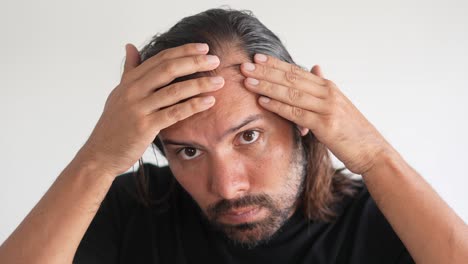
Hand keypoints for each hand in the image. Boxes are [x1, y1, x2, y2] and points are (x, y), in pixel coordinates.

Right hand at [76, 43, 224, 175]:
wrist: (100, 154)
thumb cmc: (114, 125)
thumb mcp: (119, 94)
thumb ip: (129, 71)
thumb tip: (131, 46)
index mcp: (129, 81)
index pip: (160, 59)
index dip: (184, 51)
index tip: (204, 48)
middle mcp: (133, 91)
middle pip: (169, 69)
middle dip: (195, 62)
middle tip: (216, 60)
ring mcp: (138, 108)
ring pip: (174, 90)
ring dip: (200, 84)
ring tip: (219, 81)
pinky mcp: (145, 126)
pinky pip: (174, 113)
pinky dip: (193, 105)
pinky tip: (209, 101)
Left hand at [240, 54, 389, 174]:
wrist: (373, 151)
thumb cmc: (352, 130)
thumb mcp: (338, 104)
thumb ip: (322, 87)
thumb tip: (315, 67)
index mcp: (328, 87)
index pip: (297, 71)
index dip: (276, 64)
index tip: (257, 58)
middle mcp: (328, 93)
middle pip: (291, 78)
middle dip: (266, 71)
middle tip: (245, 65)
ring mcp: (327, 108)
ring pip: (291, 93)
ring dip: (267, 86)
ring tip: (248, 81)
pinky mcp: (326, 125)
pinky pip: (297, 113)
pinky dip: (278, 106)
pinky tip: (263, 101)